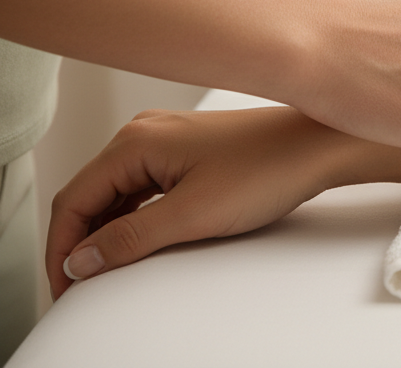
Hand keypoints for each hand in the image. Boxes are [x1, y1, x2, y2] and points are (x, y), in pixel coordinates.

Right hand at [48, 107, 344, 299]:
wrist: (319, 145)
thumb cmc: (269, 168)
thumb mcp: (193, 214)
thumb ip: (131, 238)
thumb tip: (83, 259)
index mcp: (136, 142)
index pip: (73, 200)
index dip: (61, 248)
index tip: (65, 286)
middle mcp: (144, 133)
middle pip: (90, 194)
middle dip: (79, 241)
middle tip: (79, 286)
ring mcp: (167, 138)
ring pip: (116, 191)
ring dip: (106, 229)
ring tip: (106, 268)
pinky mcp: (188, 148)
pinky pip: (143, 185)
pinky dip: (132, 215)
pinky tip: (138, 239)